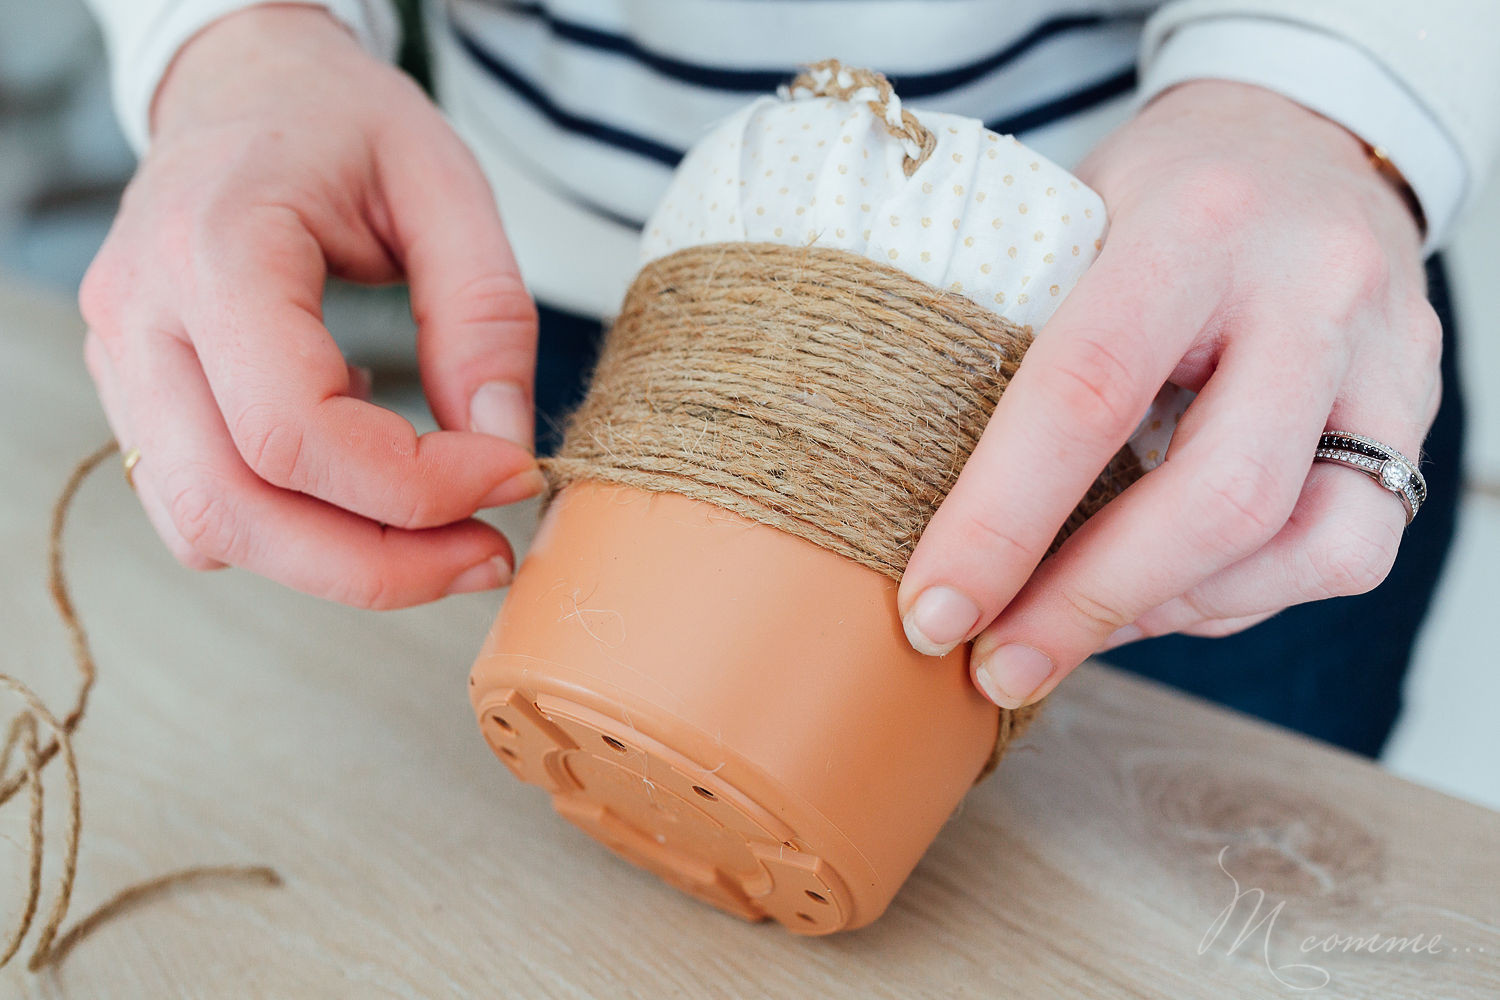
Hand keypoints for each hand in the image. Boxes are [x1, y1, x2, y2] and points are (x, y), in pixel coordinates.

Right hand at [81, 6, 543, 607]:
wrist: (245, 85)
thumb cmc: (342, 122)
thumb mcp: (446, 183)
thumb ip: (484, 314)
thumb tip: (501, 445)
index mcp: (213, 248)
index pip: (294, 429)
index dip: (416, 485)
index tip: (512, 473)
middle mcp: (140, 316)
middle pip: (235, 508)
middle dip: (380, 564)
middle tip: (489, 555)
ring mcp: (121, 362)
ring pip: (210, 528)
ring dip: (341, 562)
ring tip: (446, 535)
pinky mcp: (137, 395)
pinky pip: (202, 510)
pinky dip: (295, 529)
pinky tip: (367, 483)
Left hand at [897, 81, 1437, 707]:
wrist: (1302, 138)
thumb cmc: (1161, 194)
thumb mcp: (1074, 220)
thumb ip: (1019, 336)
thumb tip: (928, 509)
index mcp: (1194, 224)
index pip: (1088, 388)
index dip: (1003, 521)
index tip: (935, 611)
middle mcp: (1312, 288)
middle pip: (1216, 494)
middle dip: (1089, 604)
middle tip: (999, 666)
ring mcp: (1385, 358)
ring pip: (1299, 543)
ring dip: (1162, 612)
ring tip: (1068, 629)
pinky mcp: (1418, 418)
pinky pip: (1344, 550)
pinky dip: (1233, 594)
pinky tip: (1160, 592)